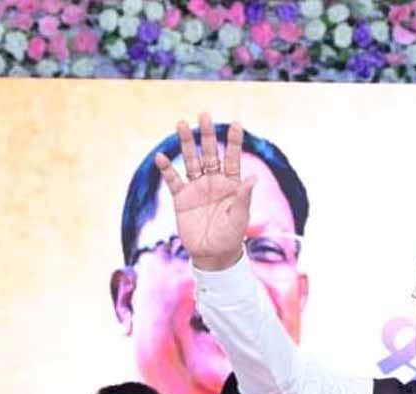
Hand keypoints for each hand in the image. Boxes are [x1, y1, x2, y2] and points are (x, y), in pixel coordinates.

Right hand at [154, 113, 254, 270]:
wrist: (213, 256)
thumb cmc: (231, 237)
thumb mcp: (240, 217)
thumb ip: (243, 197)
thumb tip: (253, 179)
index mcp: (230, 184)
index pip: (232, 158)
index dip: (234, 141)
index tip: (237, 123)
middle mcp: (213, 182)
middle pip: (210, 153)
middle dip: (207, 135)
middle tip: (204, 115)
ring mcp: (196, 188)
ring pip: (191, 161)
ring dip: (186, 143)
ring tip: (181, 124)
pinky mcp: (181, 198)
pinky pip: (173, 180)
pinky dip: (167, 169)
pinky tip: (161, 157)